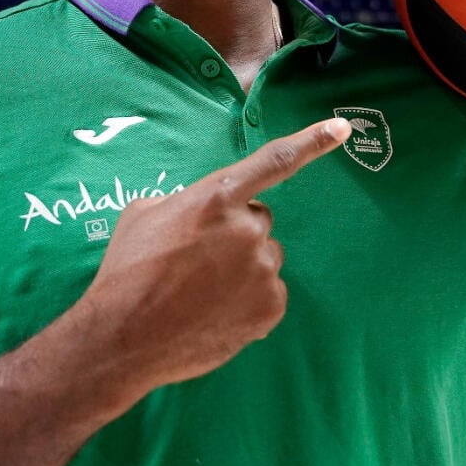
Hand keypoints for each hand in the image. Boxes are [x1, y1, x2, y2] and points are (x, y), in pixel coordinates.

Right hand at [70, 117, 351, 392]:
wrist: (123, 337)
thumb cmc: (126, 270)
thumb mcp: (144, 214)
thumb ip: (186, 201)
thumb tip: (203, 211)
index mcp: (217, 198)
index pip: (275, 161)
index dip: (313, 141)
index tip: (343, 128)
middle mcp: (247, 229)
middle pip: (259, 220)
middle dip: (236, 233)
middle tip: (199, 259)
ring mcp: (262, 270)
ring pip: (264, 258)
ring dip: (242, 268)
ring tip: (201, 290)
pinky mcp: (270, 308)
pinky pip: (269, 292)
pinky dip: (247, 300)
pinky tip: (214, 311)